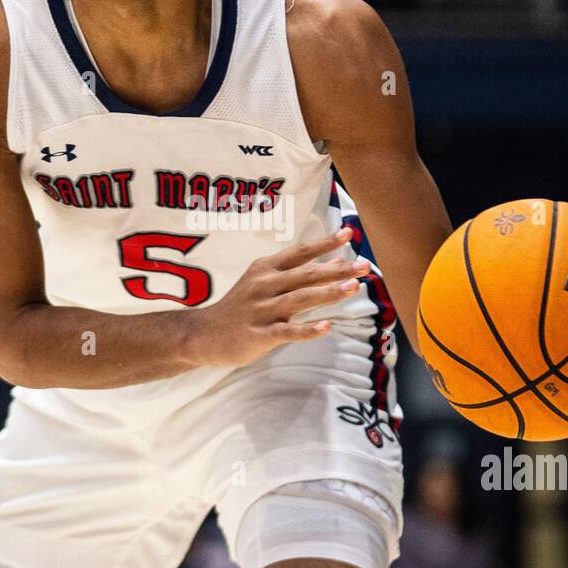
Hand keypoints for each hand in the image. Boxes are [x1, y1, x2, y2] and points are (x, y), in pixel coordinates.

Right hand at [187, 227, 368, 367]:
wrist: (202, 334)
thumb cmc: (241, 307)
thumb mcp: (264, 282)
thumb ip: (297, 273)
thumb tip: (336, 262)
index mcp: (265, 269)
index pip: (300, 252)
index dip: (325, 243)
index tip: (349, 233)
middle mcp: (263, 285)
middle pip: (305, 274)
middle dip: (337, 269)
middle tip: (365, 265)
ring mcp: (260, 310)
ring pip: (299, 299)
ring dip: (328, 293)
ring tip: (354, 288)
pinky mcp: (258, 335)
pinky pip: (286, 331)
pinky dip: (307, 329)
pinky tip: (326, 327)